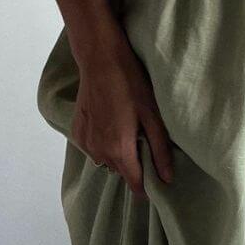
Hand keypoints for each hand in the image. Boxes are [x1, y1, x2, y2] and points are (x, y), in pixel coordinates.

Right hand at [72, 29, 174, 197]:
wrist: (100, 60)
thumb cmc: (130, 83)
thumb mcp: (153, 115)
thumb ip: (160, 149)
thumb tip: (168, 179)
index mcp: (119, 150)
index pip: (135, 184)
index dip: (148, 185)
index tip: (157, 178)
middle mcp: (99, 152)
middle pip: (122, 172)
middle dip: (134, 164)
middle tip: (144, 141)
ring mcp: (85, 143)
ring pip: (107, 161)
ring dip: (118, 153)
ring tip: (128, 129)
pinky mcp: (77, 133)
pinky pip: (94, 149)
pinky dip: (104, 143)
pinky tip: (111, 124)